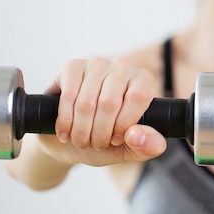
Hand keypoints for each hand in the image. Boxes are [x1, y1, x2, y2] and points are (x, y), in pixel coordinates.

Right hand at [38, 57, 166, 166]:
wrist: (73, 140)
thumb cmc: (108, 141)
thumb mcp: (132, 149)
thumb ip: (149, 146)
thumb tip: (137, 136)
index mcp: (143, 81)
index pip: (139, 97)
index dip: (124, 123)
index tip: (116, 140)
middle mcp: (122, 67)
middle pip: (110, 102)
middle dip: (100, 133)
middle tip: (97, 144)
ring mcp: (96, 64)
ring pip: (87, 102)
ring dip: (81, 130)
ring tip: (81, 141)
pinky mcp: (72, 66)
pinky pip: (68, 96)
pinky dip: (65, 120)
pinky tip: (66, 132)